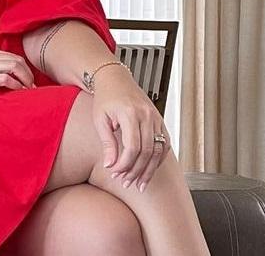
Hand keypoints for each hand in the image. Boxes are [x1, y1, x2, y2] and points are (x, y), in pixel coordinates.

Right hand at [0, 47, 35, 105]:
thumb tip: (11, 77)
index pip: (14, 56)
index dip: (25, 69)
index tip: (30, 81)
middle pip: (17, 60)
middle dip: (28, 74)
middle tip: (33, 87)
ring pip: (14, 66)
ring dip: (25, 79)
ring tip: (29, 90)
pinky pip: (6, 78)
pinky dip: (16, 85)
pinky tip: (19, 92)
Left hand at [91, 68, 170, 192]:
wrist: (116, 79)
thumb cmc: (105, 98)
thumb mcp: (100, 119)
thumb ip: (107, 143)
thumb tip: (110, 165)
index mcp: (130, 113)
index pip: (132, 147)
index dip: (124, 164)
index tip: (114, 172)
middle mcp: (147, 115)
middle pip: (147, 151)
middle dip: (136, 171)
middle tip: (126, 182)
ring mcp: (156, 118)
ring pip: (158, 150)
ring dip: (149, 170)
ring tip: (139, 184)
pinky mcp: (160, 121)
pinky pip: (163, 145)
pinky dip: (157, 160)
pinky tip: (149, 170)